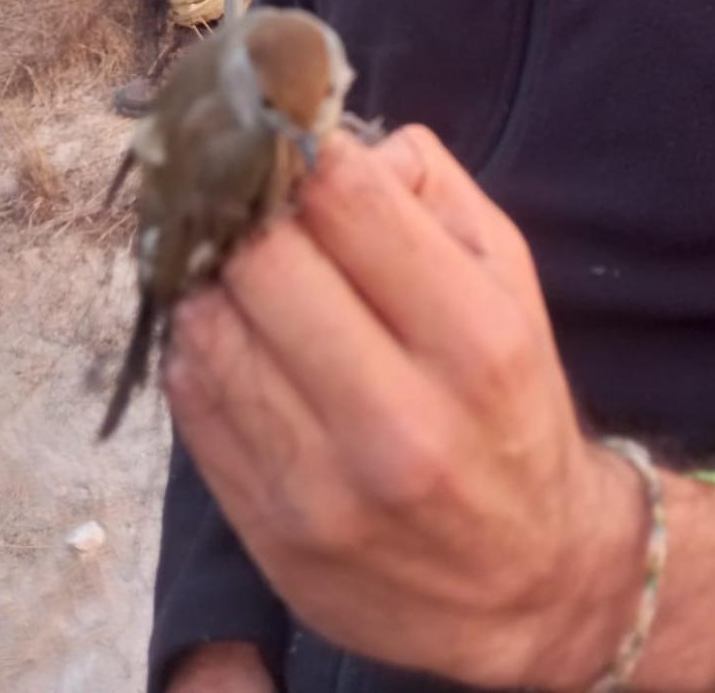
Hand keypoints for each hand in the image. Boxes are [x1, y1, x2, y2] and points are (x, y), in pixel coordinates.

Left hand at [164, 128, 645, 691]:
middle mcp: (400, 418)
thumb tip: (330, 140)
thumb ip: (433, 190)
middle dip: (243, 207)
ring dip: (206, 271)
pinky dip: (198, 342)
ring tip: (227, 254)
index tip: (283, 134)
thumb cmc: (511, 403)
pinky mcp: (266, 528)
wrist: (524, 580)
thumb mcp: (511, 280)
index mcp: (475, 339)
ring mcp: (322, 483)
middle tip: (241, 191)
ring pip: (209, 324)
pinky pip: (190, 399)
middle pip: (261, 258)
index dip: (298, 147)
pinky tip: (228, 327)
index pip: (347, 199)